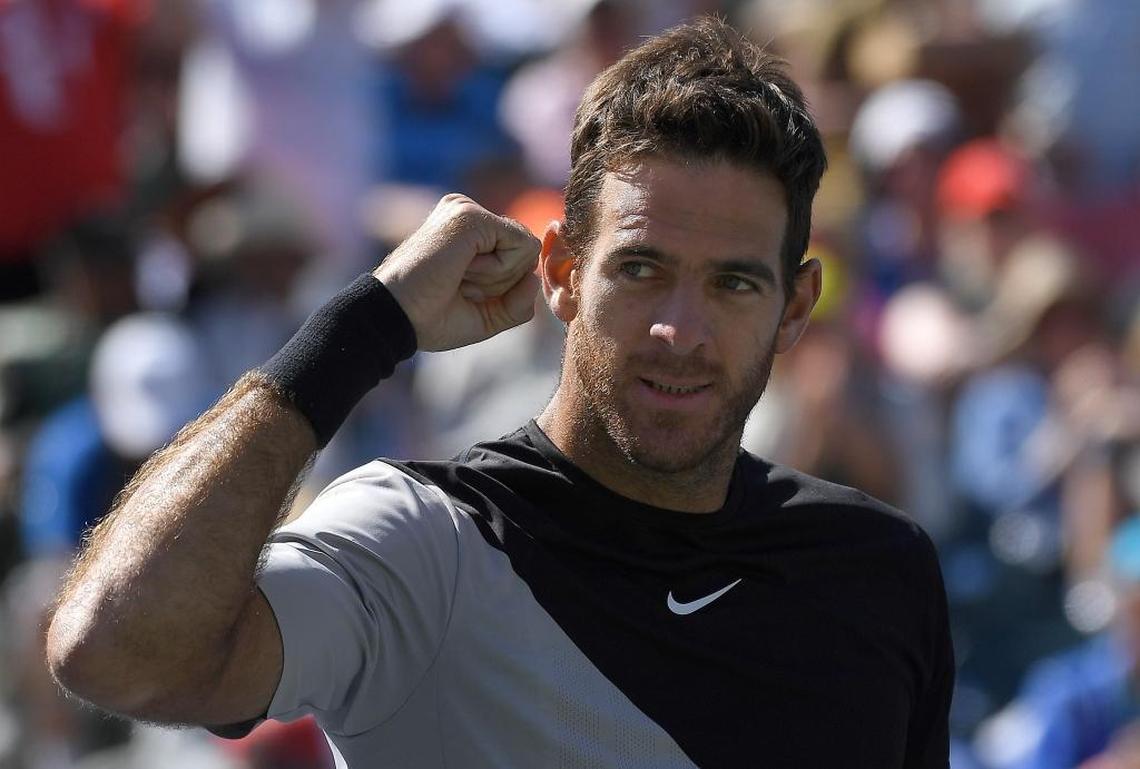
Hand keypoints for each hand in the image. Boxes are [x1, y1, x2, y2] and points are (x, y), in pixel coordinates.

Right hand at [373, 194, 541, 351]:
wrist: (395, 317)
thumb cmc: (431, 318)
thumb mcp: (487, 315)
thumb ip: (518, 301)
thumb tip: (534, 277)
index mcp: (468, 231)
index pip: (520, 256)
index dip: (504, 288)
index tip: (462, 291)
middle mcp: (468, 213)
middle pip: (527, 252)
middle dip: (502, 283)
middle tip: (459, 285)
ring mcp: (469, 210)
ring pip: (527, 249)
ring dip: (498, 278)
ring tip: (457, 278)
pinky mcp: (472, 216)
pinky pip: (523, 247)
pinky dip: (499, 271)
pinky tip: (462, 270)